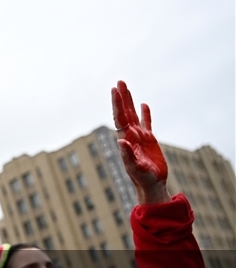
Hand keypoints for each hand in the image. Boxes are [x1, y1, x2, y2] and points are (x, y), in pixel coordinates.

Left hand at [111, 81, 168, 204]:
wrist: (151, 185)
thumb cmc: (142, 178)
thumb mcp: (135, 167)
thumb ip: (128, 155)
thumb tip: (121, 141)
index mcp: (126, 139)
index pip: (120, 118)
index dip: (117, 104)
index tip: (115, 90)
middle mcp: (130, 136)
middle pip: (125, 112)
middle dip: (122, 98)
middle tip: (119, 82)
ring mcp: (139, 137)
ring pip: (134, 115)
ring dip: (130, 102)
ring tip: (126, 87)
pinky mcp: (149, 141)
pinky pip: (147, 123)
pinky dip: (145, 114)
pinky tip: (144, 104)